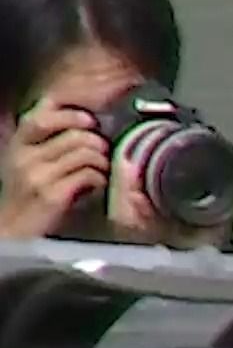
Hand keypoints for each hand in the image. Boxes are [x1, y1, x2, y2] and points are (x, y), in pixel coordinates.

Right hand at [1, 102, 106, 236]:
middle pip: (74, 134)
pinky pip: (89, 175)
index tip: (91, 121)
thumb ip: (47, 141)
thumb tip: (82, 119)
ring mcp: (37, 176)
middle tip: (104, 152)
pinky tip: (98, 185)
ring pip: (85, 153)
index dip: (72, 114)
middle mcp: (24, 156)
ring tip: (102, 171)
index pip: (42, 115)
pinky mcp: (52, 195)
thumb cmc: (28, 197)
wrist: (13, 232)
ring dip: (102, 162)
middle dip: (98, 142)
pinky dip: (100, 179)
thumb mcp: (29, 162)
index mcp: (18, 144)